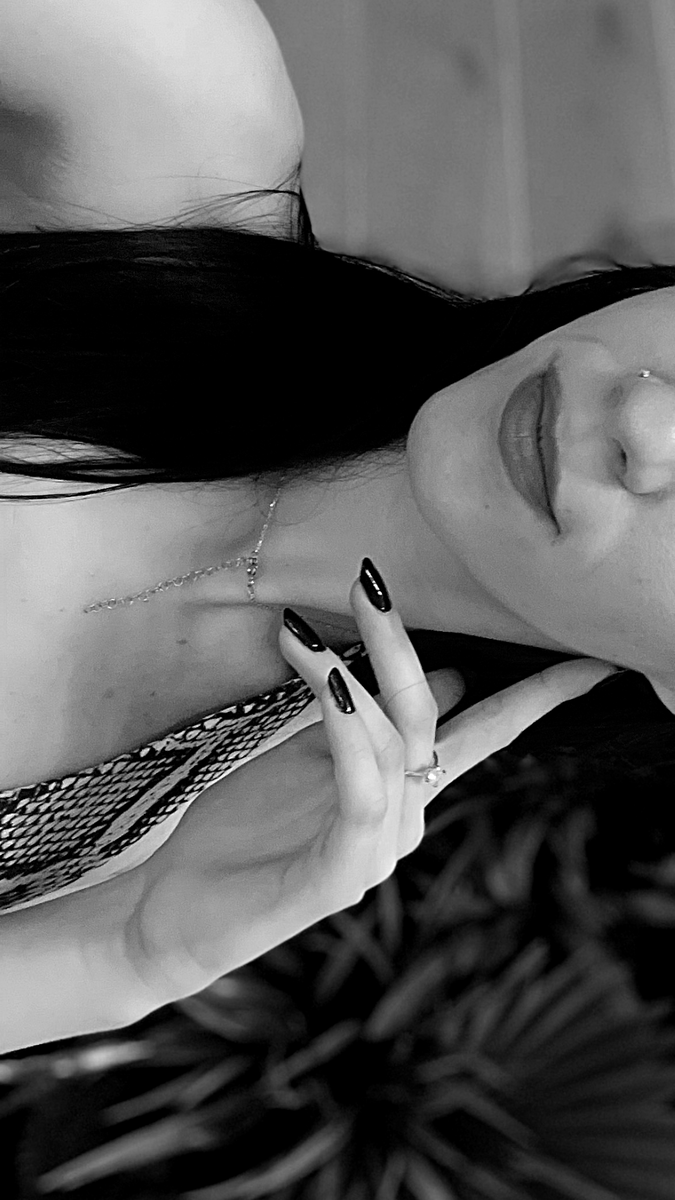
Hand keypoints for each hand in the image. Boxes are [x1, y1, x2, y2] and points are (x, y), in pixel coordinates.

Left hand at [114, 575, 618, 1015]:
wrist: (179, 911)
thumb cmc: (246, 827)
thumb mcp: (311, 757)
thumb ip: (368, 720)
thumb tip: (450, 677)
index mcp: (406, 789)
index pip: (485, 730)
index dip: (539, 695)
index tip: (591, 659)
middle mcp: (406, 817)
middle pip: (437, 718)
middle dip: (411, 647)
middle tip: (372, 578)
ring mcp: (379, 849)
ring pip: (395, 743)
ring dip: (356, 671)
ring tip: (304, 625)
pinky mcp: (342, 875)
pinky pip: (361, 790)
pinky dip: (349, 732)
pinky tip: (333, 684)